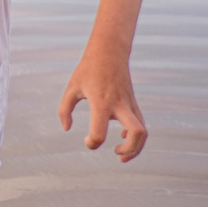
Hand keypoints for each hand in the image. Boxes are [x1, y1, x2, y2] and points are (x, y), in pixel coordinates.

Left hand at [58, 47, 147, 161]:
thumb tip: (66, 129)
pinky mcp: (133, 103)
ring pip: (143, 131)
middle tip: (116, 153)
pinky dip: (135, 136)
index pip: (99, 132)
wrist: (109, 51)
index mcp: (101, 103)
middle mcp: (119, 105)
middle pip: (137, 133)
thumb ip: (64, 110)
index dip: (92, 142)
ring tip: (121, 155)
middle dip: (130, 150)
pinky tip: (121, 137)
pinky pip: (140, 124)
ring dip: (136, 148)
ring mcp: (130, 104)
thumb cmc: (87, 70)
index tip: (87, 140)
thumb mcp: (71, 88)